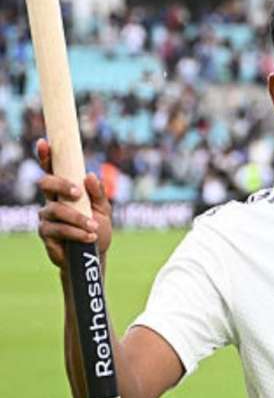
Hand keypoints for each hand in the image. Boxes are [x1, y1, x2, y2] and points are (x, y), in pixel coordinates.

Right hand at [36, 138, 112, 269]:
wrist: (95, 255)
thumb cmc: (98, 229)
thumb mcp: (104, 210)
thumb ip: (98, 193)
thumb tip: (89, 175)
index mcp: (65, 191)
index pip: (53, 170)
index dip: (47, 156)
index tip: (45, 142)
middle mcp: (51, 201)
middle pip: (45, 183)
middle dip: (61, 185)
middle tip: (78, 193)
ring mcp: (46, 217)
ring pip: (56, 210)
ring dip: (77, 218)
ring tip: (94, 227)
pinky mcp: (46, 234)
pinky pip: (58, 229)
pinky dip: (76, 232)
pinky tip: (89, 237)